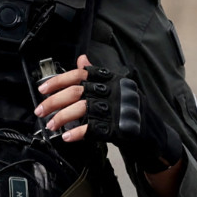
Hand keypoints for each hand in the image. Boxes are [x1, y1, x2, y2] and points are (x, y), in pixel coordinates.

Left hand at [35, 55, 185, 180]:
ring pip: (82, 109)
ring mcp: (117, 109)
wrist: (156, 134)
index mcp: (113, 79)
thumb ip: (99, 75)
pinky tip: (68, 137)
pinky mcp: (119, 127)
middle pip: (77, 92)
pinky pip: (93, 128)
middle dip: (54, 101)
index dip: (60, 80)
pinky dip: (78, 132)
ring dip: (62, 118)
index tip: (43, 88)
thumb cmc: (133, 111)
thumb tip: (82, 60)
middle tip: (40, 110)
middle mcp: (115, 90)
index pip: (82, 74)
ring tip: (51, 125)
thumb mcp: (119, 88)